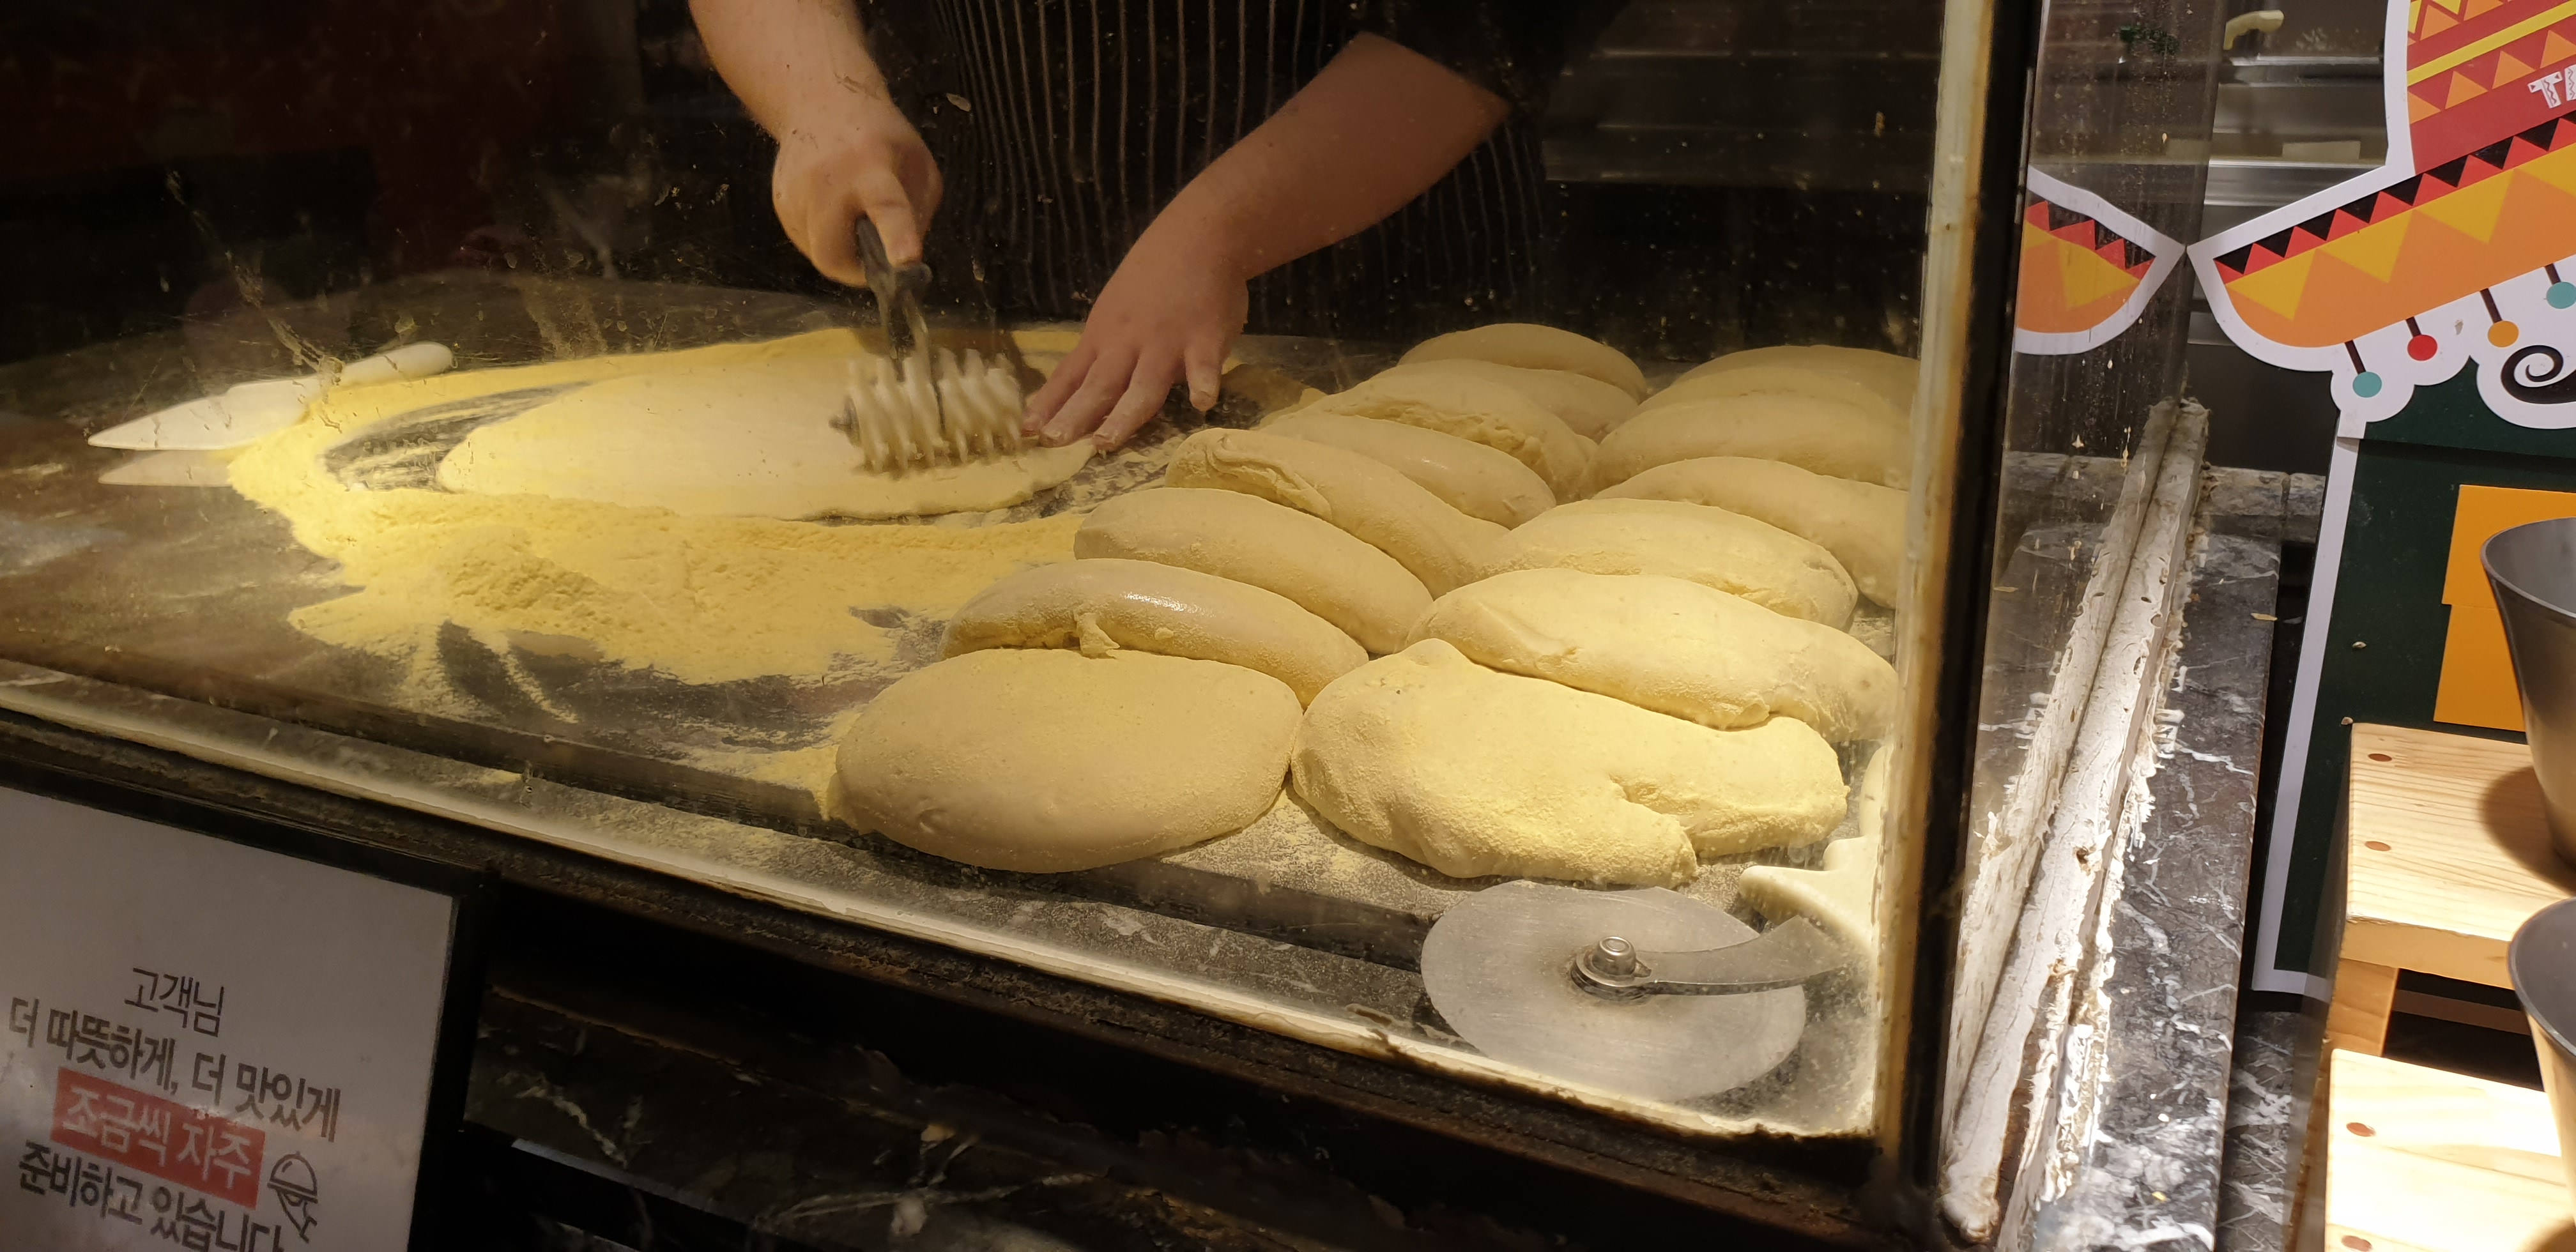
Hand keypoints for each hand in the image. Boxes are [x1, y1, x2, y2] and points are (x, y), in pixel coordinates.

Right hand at [769, 98, 941, 284]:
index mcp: (872, 168)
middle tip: (874, 259)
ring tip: (851, 217)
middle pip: (832, 254)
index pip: (886, 207)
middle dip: (855, 270)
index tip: (907, 260)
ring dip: (841, 249)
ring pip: (817, 252)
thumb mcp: (919, 167)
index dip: (897, 238)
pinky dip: (824, 237)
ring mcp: (796, 194)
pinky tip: (832, 208)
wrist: (821, 102)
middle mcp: (826, 182)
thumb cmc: (881, 137)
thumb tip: (906, 263)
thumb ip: (918, 214)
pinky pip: (805, 241)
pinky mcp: (780, 204)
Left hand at [1023, 223, 1247, 449]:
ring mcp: (1166, 343)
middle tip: (1054, 442)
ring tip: (1107, 441)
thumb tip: (1089, 392)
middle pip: (1099, 385)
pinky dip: (1203, 382)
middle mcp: (1128, 343)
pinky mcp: (1204, 339)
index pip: (1071, 375)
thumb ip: (1107, 349)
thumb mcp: (1116, 309)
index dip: (1050, 403)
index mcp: (1104, 336)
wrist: (1198, 235)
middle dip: (1075, 415)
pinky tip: (1201, 403)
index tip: (1027, 431)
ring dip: (1124, 414)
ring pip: (1142, 385)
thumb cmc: (1155, 273)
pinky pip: (1203, 365)